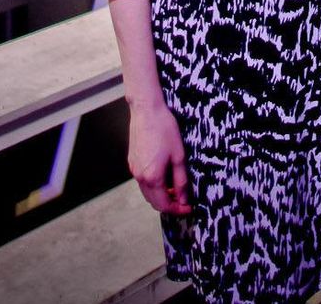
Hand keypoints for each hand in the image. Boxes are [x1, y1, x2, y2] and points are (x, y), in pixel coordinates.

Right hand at [127, 101, 191, 216]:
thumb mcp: (178, 155)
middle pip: (153, 202)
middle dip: (169, 205)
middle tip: (183, 200)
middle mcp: (140, 177)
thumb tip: (184, 199)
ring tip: (174, 188)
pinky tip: (163, 175)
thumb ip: (181, 180)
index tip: (188, 208)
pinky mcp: (132, 161)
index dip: (177, 209)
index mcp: (152, 177)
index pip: (164, 205)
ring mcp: (134, 169)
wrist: (146, 110)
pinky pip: (142, 181)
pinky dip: (153, 185)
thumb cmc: (164, 129)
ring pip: (147, 192)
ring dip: (160, 196)